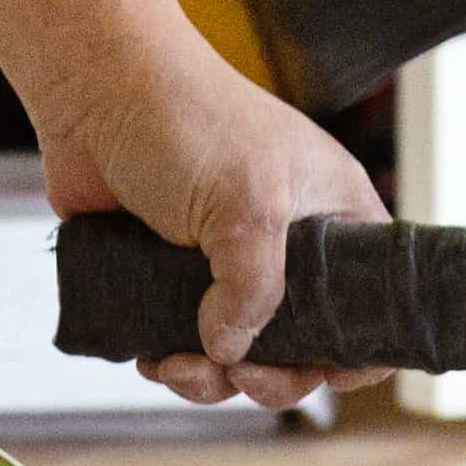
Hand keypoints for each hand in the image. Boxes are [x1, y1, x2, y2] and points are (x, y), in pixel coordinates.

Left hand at [40, 42, 391, 406]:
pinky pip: (183, 341)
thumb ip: (254, 288)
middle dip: (273, 374)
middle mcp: (286, 244)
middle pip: (303, 344)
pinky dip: (171, 360)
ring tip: (177, 366)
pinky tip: (151, 354)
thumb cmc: (185, 116)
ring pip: (238, 352)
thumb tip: (229, 351)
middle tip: (242, 375)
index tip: (332, 376)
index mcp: (332, 216)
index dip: (362, 347)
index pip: (373, 299)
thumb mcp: (246, 204)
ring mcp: (226, 262)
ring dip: (211, 378)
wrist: (92, 88)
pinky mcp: (169, 275)